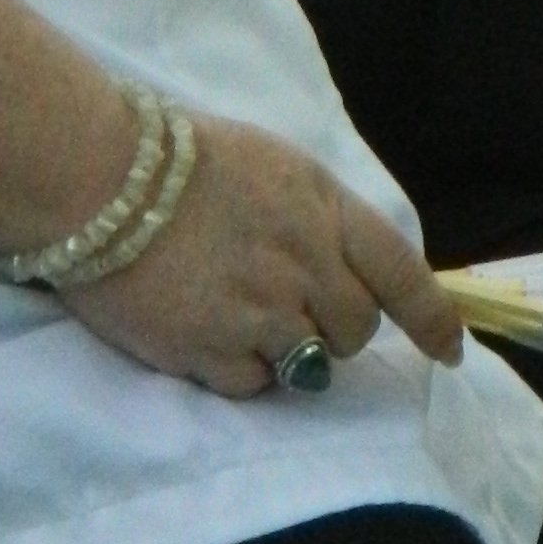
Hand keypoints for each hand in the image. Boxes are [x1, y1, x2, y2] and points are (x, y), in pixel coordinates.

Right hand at [63, 112, 462, 395]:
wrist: (94, 176)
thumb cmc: (175, 158)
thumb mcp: (271, 164)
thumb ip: (315, 216)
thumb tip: (341, 265)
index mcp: (322, 207)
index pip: (402, 272)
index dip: (432, 317)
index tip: (448, 350)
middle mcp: (305, 262)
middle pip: (357, 327)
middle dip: (337, 327)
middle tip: (291, 310)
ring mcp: (261, 311)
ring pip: (312, 363)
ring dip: (289, 351)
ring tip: (241, 320)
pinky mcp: (211, 349)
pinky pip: (254, 385)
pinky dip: (239, 371)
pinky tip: (205, 335)